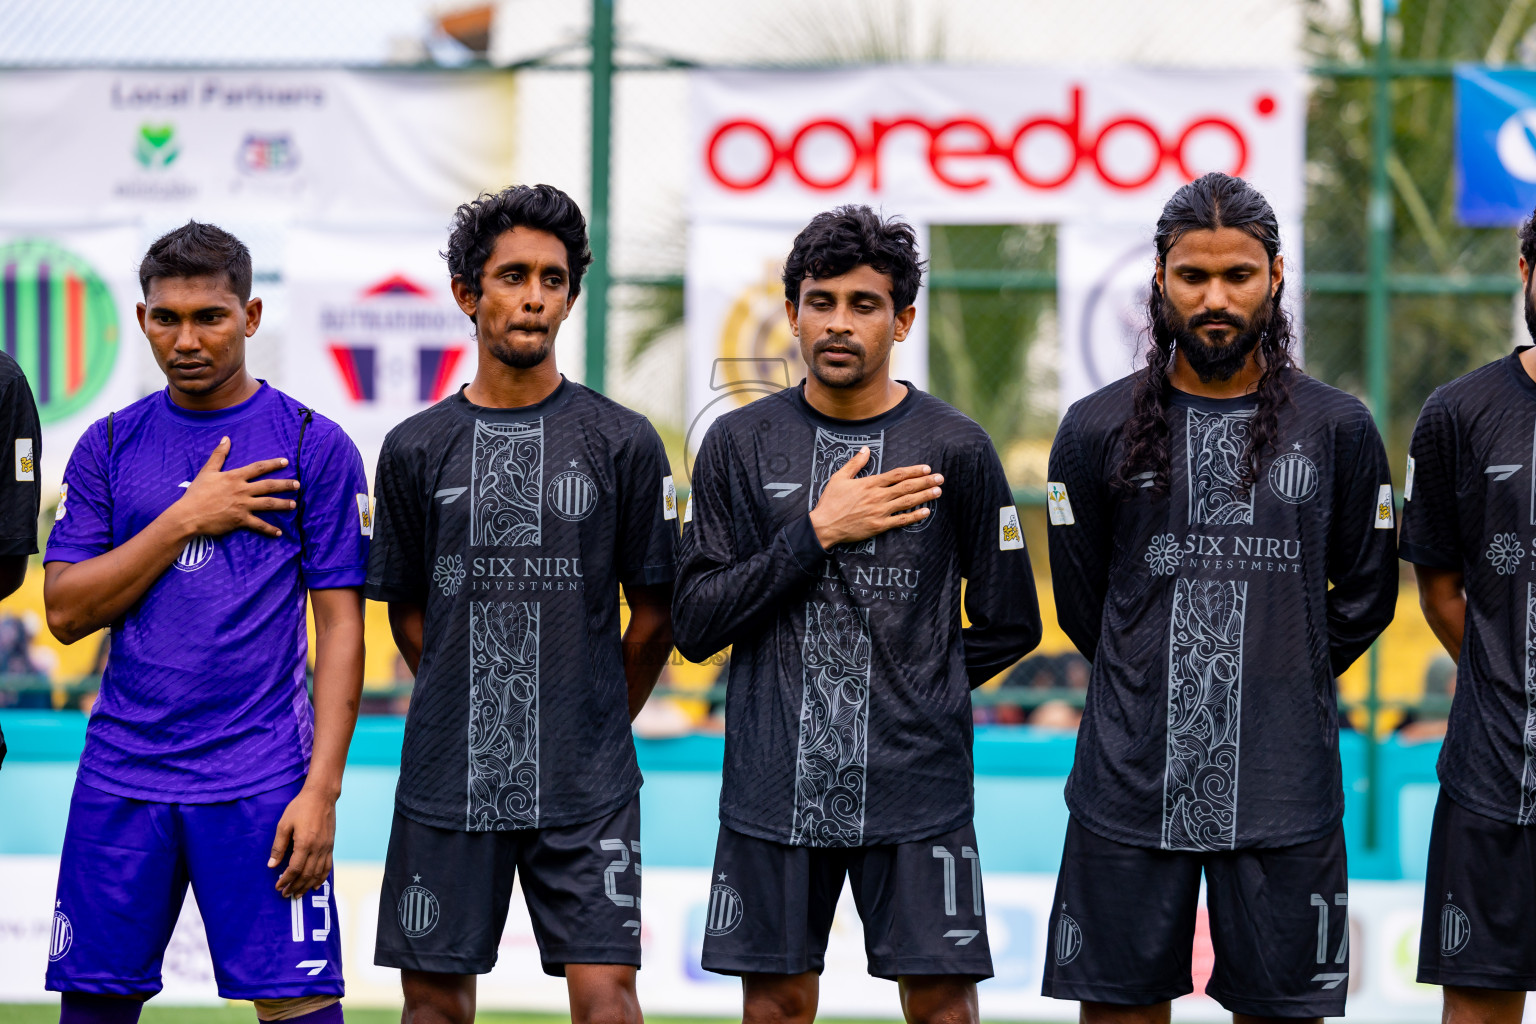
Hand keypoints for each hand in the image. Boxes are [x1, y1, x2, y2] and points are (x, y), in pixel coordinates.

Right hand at [175, 437, 298, 538]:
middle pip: (268, 486)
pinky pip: (258, 525)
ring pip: (268, 504)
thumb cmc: (196, 493)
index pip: (258, 468)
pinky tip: (279, 532)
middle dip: (285, 485)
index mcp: (235, 477)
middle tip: (298, 484)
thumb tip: (226, 439)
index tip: (286, 462)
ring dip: (282, 504)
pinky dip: (269, 529)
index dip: (273, 464)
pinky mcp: (240, 520)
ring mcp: (242, 506)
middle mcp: (242, 490)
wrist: (188, 514)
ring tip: (294, 504)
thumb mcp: (207, 471)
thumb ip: (219, 455)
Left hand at [269, 785, 336, 897]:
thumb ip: (278, 846)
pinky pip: (328, 866)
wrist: (322, 796)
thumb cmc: (300, 808)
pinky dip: (322, 878)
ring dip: (307, 886)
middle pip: (306, 874)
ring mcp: (326, 848)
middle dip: (295, 887)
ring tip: (298, 894)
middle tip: (286, 895)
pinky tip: (316, 885)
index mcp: (305, 843)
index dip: (286, 880)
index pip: (295, 869)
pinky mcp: (331, 845)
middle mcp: (318, 848)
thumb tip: (271, 865)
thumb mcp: (284, 824)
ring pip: (317, 873)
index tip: (278, 887)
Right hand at [808, 447, 941, 548]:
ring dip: (924, 496)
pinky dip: (914, 516)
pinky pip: (900, 520)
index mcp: (869, 484)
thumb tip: (866, 449)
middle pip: (906, 487)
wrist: (824, 526)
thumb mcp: (839, 478)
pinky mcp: (879, 526)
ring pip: (907, 502)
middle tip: (940, 478)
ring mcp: (879, 512)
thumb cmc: (830, 501)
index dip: (913, 471)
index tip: (926, 469)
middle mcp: (877, 496)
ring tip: (937, 492)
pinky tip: (926, 512)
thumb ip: (855, 463)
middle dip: (925, 482)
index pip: (897, 475)